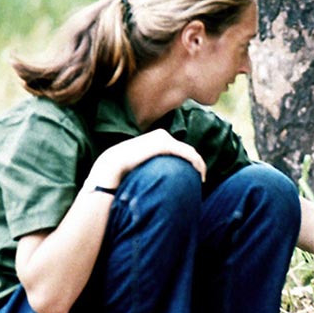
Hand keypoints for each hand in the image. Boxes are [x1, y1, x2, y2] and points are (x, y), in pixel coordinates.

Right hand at [86, 129, 206, 188]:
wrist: (111, 167)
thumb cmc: (122, 170)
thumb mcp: (137, 164)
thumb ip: (149, 164)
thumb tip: (155, 176)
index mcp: (154, 138)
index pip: (177, 148)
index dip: (188, 160)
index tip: (192, 174)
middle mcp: (160, 135)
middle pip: (185, 149)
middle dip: (195, 162)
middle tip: (201, 177)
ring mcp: (162, 139)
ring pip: (189, 151)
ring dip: (198, 164)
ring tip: (202, 177)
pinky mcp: (164, 145)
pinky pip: (187, 154)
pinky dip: (196, 163)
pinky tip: (200, 174)